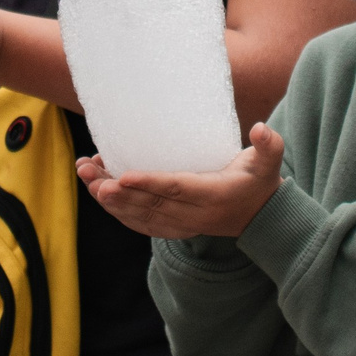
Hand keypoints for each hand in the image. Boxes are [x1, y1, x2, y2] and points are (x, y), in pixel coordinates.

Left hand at [77, 122, 284, 238]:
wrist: (261, 217)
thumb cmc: (261, 180)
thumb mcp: (270, 161)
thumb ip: (269, 144)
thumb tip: (260, 129)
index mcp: (213, 195)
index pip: (176, 189)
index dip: (149, 184)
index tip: (122, 176)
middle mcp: (193, 214)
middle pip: (148, 204)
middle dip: (115, 191)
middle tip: (88, 173)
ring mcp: (181, 224)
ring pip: (139, 214)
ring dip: (110, 199)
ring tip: (85, 177)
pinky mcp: (174, 227)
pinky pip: (141, 223)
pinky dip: (119, 211)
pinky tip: (99, 194)